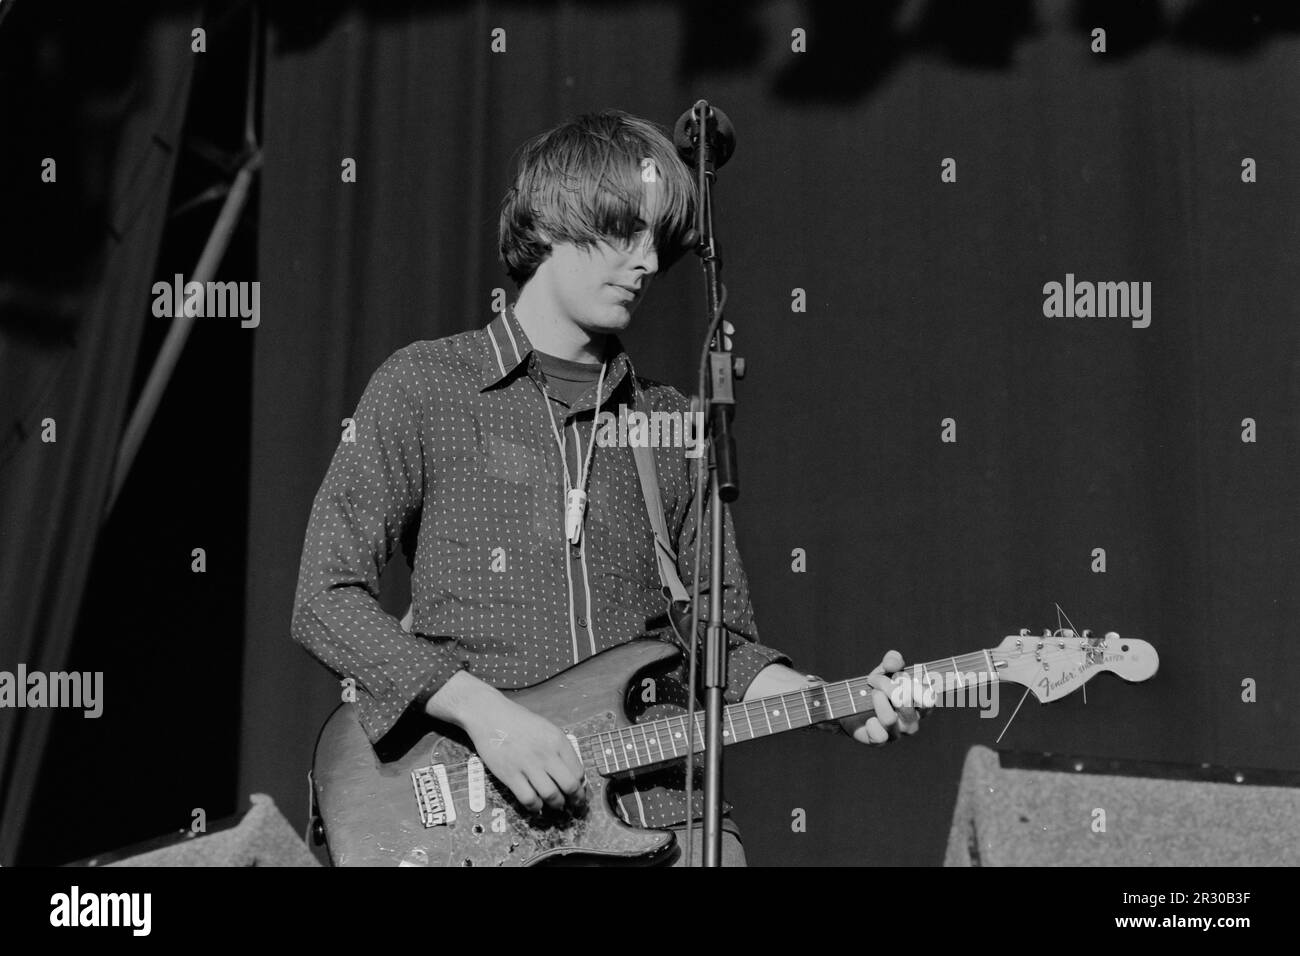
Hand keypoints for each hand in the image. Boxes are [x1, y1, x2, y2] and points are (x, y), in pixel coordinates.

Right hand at [426, 672, 586, 815]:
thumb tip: (572, 773)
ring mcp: (528, 765)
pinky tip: (536, 804)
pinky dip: (535, 806)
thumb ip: (560, 749)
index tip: (580, 791)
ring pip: (551, 796)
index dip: (582, 786)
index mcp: (558, 741)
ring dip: (556, 805)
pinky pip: (529, 799)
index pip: (579, 771)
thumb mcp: (547, 729)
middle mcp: (546, 754)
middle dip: (575, 799)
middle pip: (570, 786)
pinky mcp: (510, 775)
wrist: (489, 715)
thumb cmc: (518, 721)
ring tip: (556, 805)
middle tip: (574, 804)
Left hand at [839, 649, 922, 744]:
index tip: (899, 676)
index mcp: (919, 705)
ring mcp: (896, 733)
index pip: (928, 699)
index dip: (913, 686)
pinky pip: (879, 736)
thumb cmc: (875, 687)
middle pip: (906, 705)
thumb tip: (894, 661)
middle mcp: (911, 722)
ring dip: (877, 701)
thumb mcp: (884, 670)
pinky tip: (868, 718)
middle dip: (889, 687)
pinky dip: (871, 724)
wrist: (852, 705)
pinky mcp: (878, 742)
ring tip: (872, 694)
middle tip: (875, 680)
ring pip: (890, 719)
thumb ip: (892, 661)